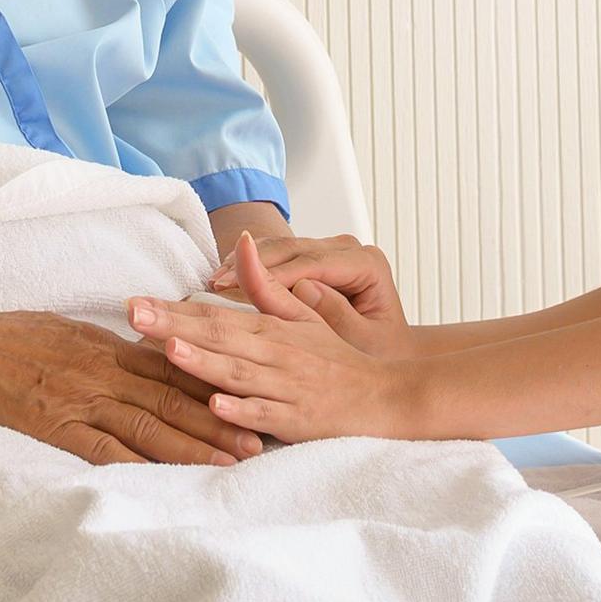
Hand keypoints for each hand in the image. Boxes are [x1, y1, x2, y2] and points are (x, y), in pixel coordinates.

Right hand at [0, 307, 265, 466]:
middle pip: (173, 397)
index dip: (213, 384)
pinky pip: (105, 450)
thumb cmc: (4, 338)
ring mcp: (80, 399)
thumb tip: (137, 361)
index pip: (171, 367)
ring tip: (232, 463)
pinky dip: (141, 466)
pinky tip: (169, 482)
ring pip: (149, 425)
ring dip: (195, 446)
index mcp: (106, 345)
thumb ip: (104, 350)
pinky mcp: (56, 426)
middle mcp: (102, 370)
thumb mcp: (64, 331)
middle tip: (261, 439)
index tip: (249, 398)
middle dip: (219, 419)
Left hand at [131, 235, 430, 444]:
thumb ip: (266, 284)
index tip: (135, 301)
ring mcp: (284, 389)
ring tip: (171, 348)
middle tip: (133, 315)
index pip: (214, 315)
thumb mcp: (302, 317)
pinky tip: (216, 406)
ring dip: (204, 362)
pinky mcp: (296, 421)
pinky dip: (241, 411)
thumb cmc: (334, 359)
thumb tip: (242, 240)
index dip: (173, 308)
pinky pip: (265, 416)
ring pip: (238, 374)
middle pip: (218, 338)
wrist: (382, 397)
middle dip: (173, 326)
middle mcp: (274, 355)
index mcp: (270, 330)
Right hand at [203, 230, 410, 349]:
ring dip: (244, 263)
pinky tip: (225, 278)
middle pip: (292, 249)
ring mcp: (329, 250)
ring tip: (214, 282)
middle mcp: (349, 249)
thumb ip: (337, 317)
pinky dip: (250, 265)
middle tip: (216, 283)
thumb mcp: (365, 343)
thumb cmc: (379, 353)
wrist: (386, 355)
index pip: (312, 263)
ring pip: (280, 247)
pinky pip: (276, 254)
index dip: (273, 274)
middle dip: (252, 265)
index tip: (238, 287)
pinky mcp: (312, 257)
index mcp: (367, 264)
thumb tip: (303, 287)